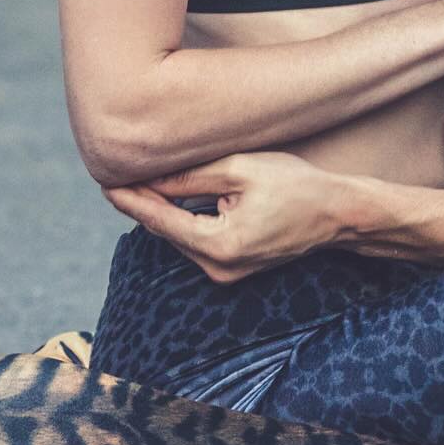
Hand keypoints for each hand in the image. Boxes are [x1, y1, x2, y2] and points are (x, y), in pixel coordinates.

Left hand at [103, 151, 351, 283]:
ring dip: (163, 211)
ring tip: (138, 179)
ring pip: (180, 237)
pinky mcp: (235, 268)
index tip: (104, 181)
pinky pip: (198, 242)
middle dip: (143, 202)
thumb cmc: (297, 185)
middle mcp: (218, 268)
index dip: (129, 199)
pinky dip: (184, 220)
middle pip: (166, 231)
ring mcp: (227, 273)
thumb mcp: (241, 170)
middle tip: (115, 171)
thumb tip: (150, 176)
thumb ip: (192, 177)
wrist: (339, 214)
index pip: (159, 220)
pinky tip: (172, 197)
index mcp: (218, 246)